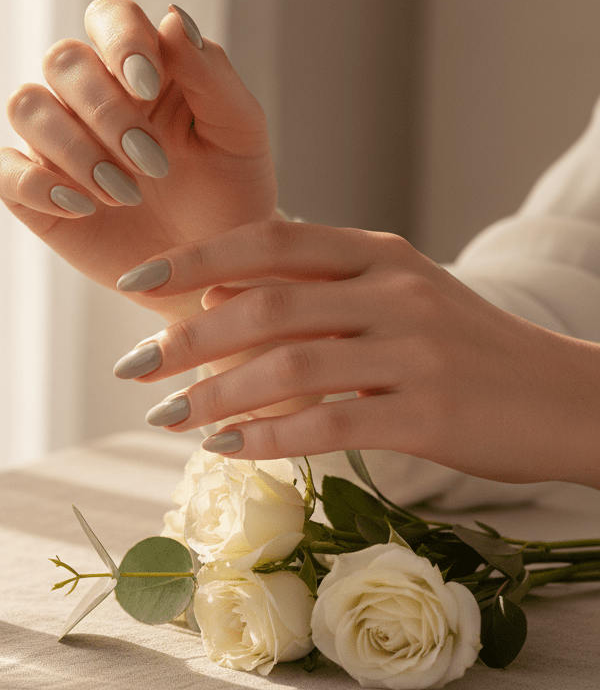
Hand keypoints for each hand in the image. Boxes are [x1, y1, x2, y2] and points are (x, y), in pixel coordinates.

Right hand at [0, 0, 276, 322]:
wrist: (215, 266)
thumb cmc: (230, 190)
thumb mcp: (238, 130)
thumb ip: (210, 72)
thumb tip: (172, 16)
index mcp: (140, 66)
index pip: (109, 17)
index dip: (119, 41)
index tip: (148, 85)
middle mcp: (90, 96)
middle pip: (61, 60)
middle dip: (105, 111)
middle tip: (151, 164)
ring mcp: (57, 143)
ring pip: (26, 106)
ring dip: (74, 148)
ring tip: (125, 194)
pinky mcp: (34, 193)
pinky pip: (0, 168)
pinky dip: (34, 183)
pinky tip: (82, 207)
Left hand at [112, 218, 599, 487]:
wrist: (565, 397)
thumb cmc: (461, 347)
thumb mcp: (392, 296)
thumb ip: (312, 290)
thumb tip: (214, 295)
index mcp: (377, 252)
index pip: (269, 241)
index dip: (195, 257)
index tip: (136, 282)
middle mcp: (394, 289)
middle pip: (267, 304)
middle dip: (187, 336)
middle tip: (132, 366)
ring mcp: (415, 349)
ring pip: (290, 366)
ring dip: (216, 395)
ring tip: (166, 416)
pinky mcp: (430, 412)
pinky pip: (329, 424)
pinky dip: (268, 437)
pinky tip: (227, 449)